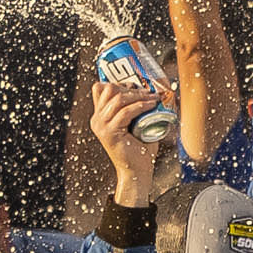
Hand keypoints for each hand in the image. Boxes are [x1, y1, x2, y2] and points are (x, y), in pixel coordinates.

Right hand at [89, 80, 162, 205]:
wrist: (137, 170)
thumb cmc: (141, 148)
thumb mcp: (137, 124)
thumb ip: (138, 110)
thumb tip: (155, 92)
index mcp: (100, 116)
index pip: (100, 89)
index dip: (118, 82)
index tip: (136, 85)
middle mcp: (97, 119)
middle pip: (108, 90)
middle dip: (131, 87)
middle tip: (149, 92)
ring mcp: (101, 126)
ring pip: (117, 99)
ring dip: (139, 95)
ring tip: (154, 97)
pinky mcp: (110, 133)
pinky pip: (125, 112)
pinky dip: (140, 105)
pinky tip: (152, 104)